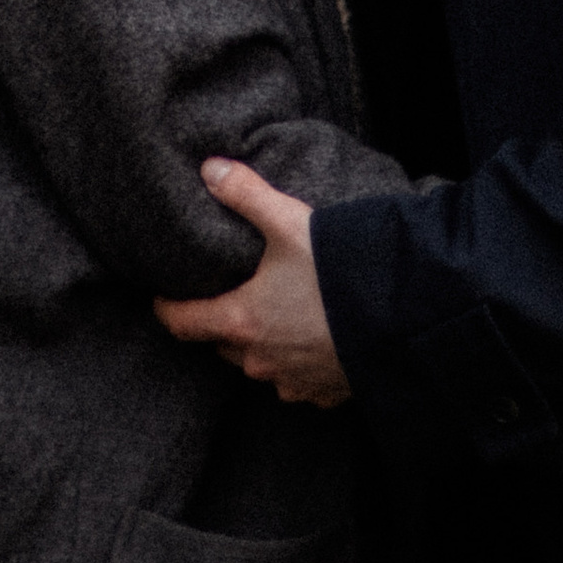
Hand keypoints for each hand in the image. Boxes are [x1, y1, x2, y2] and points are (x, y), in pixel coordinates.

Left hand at [153, 161, 351, 406]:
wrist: (401, 319)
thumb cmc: (338, 273)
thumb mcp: (289, 223)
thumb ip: (247, 194)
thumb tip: (210, 169)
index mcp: (242, 321)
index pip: (183, 323)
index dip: (167, 309)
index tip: (160, 299)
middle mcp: (260, 361)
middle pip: (222, 344)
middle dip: (221, 324)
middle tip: (228, 297)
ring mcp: (292, 382)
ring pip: (260, 365)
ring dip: (262, 345)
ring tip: (275, 316)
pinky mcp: (323, 394)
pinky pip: (298, 381)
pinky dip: (299, 363)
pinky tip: (314, 339)